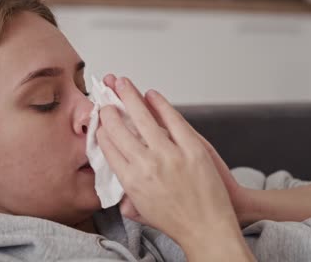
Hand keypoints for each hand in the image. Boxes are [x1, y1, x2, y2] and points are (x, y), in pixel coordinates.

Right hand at [97, 76, 241, 244]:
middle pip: (119, 129)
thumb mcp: (143, 213)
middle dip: (110, 110)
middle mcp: (146, 166)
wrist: (208, 229)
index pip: (109, 147)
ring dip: (130, 96)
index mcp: (131, 181)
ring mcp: (170, 155)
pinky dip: (161, 105)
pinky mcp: (192, 149)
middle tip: (107, 99)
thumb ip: (127, 200)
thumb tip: (118, 192)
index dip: (102, 130)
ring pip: (143, 118)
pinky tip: (151, 95)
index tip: (101, 121)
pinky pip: (173, 120)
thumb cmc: (178, 222)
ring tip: (121, 83)